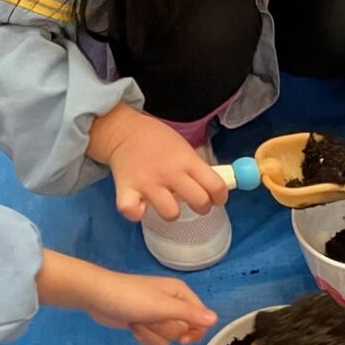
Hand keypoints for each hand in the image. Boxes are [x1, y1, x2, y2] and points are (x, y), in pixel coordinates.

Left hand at [84, 271, 217, 344]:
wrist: (97, 297)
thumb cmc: (130, 297)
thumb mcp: (163, 306)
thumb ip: (190, 314)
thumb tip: (215, 319)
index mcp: (181, 294)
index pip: (202, 319)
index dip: (194, 331)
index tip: (182, 338)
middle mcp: (173, 304)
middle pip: (184, 331)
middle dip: (166, 330)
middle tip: (151, 319)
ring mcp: (158, 315)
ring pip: (169, 339)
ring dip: (152, 334)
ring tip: (139, 321)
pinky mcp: (146, 324)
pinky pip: (155, 340)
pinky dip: (144, 336)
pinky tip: (133, 326)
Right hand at [94, 106, 226, 220]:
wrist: (124, 131)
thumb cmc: (158, 141)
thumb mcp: (184, 148)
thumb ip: (197, 169)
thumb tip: (216, 191)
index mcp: (187, 161)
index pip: (216, 186)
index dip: (220, 197)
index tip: (216, 198)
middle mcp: (169, 173)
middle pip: (199, 202)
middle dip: (202, 207)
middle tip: (193, 201)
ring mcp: (147, 183)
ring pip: (171, 213)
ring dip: (171, 212)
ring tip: (165, 202)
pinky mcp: (125, 190)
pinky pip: (133, 212)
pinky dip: (136, 212)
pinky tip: (140, 204)